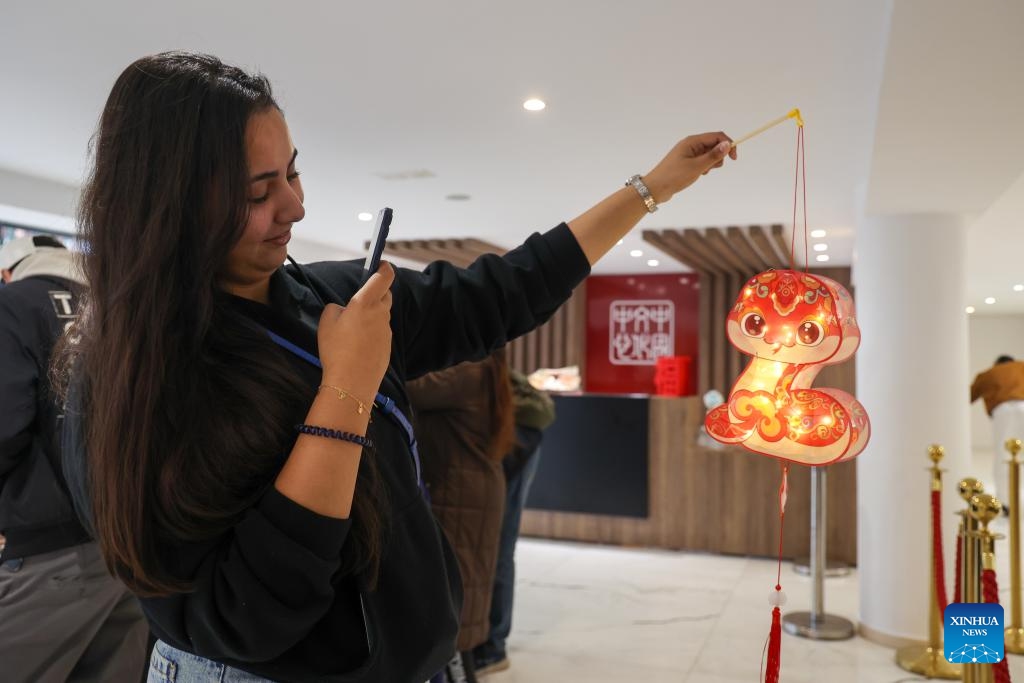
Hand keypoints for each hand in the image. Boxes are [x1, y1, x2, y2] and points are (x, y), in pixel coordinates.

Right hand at [317, 262, 394, 400]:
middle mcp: (381, 314)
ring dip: (372, 316)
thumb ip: (335, 308)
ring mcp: (386, 331)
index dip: (385, 268)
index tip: (381, 264)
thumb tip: (344, 309)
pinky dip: (372, 333)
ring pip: (381, 316)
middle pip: (385, 295)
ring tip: (352, 329)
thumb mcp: (326, 322)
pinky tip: (357, 345)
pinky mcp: (387, 346)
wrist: (351, 383)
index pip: (384, 277)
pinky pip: (380, 333)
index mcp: (366, 303)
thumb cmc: (336, 350)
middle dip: (377, 292)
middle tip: (360, 298)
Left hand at [643, 132, 736, 202]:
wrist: (655, 188)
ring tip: (701, 172)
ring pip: (709, 154)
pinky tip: (697, 174)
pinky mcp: (686, 162)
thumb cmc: (674, 176)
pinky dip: (704, 167)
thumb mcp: (697, 167)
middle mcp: (690, 145)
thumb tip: (727, 144)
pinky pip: (702, 161)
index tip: (734, 158)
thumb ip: (713, 156)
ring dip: (711, 163)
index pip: (717, 136)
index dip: (728, 145)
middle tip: (709, 168)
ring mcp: (688, 153)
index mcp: (692, 141)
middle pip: (714, 145)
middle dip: (718, 156)